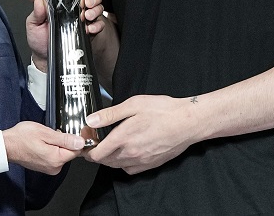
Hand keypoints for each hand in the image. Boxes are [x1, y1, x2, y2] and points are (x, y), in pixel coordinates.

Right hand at [2, 121, 84, 174]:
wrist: (6, 146)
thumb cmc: (21, 138)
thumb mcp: (45, 132)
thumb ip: (65, 139)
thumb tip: (80, 142)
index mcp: (56, 159)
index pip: (77, 150)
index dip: (74, 139)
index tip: (67, 132)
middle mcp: (54, 167)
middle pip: (70, 152)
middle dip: (64, 141)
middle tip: (51, 133)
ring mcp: (49, 168)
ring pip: (62, 153)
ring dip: (57, 144)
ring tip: (44, 138)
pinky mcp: (44, 167)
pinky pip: (54, 156)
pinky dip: (51, 148)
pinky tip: (42, 143)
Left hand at [28, 0, 104, 71]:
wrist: (45, 58)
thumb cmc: (39, 40)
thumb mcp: (34, 25)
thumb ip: (37, 13)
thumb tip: (39, 0)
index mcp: (63, 5)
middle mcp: (75, 10)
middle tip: (87, 3)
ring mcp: (83, 21)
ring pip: (97, 9)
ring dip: (95, 10)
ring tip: (87, 16)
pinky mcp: (89, 32)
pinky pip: (99, 25)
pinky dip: (97, 25)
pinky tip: (90, 28)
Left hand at [84, 95, 202, 174]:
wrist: (188, 122)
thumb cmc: (163, 111)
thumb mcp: (134, 104)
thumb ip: (110, 114)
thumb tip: (91, 120)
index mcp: (123, 137)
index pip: (97, 153)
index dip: (87, 150)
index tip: (86, 144)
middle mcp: (130, 153)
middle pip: (105, 162)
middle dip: (97, 154)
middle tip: (95, 143)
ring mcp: (141, 161)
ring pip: (117, 166)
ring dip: (109, 159)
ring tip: (108, 148)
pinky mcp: (151, 164)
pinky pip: (130, 169)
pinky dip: (123, 164)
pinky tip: (126, 154)